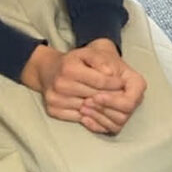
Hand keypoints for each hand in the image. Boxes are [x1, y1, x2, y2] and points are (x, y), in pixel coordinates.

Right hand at [22, 41, 143, 133]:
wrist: (48, 70)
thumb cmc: (73, 61)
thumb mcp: (87, 53)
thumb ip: (101, 60)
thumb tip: (111, 73)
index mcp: (69, 68)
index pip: (100, 81)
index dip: (114, 84)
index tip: (123, 84)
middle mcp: (60, 84)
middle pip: (94, 96)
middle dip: (110, 96)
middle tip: (121, 95)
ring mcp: (54, 99)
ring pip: (87, 109)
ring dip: (100, 108)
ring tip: (108, 103)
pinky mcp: (52, 110)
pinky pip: (76, 118)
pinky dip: (88, 117)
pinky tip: (95, 110)